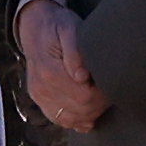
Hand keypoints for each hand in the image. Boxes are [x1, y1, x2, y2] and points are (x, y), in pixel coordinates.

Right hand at [18, 0, 110, 133]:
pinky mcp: (39, 99)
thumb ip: (75, 52)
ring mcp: (39, 96)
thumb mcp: (69, 28)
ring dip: (89, 114)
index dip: (102, 95)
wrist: (34, 27)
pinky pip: (58, 119)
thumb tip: (82, 76)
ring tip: (99, 99)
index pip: (85, 97)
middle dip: (99, 105)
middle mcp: (43, 88)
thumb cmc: (57, 25)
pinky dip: (75, 120)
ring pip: (70, 120)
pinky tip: (87, 114)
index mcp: (50, 72)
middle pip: (80, 111)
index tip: (112, 84)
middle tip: (110, 91)